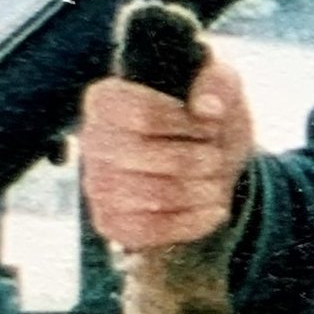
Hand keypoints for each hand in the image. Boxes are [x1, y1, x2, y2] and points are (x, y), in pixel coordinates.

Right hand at [78, 50, 254, 248]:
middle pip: (142, 156)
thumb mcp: (221, 88)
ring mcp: (97, 185)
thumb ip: (218, 83)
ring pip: (148, 196)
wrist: (211, 164)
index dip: (185, 124)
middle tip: (216, 157)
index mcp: (106, 99)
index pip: (140, 115)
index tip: (209, 125)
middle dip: (194, 160)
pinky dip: (191, 222)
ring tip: (216, 182)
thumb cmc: (208, 119)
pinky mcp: (111, 222)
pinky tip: (214, 208)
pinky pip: (148, 230)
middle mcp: (91, 141)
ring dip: (197, 191)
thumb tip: (207, 107)